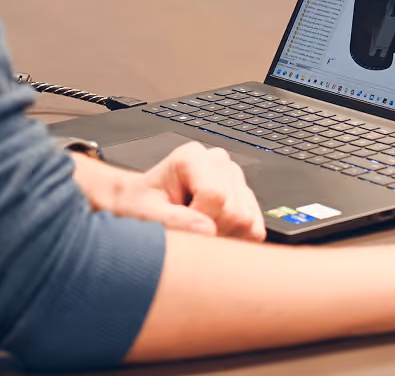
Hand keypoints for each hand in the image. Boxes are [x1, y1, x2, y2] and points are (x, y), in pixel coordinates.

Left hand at [71, 142, 265, 240]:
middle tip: (187, 229)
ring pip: (248, 220)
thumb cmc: (139, 205)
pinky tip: (212, 230)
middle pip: (235, 211)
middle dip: (212, 231)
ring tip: (197, 228)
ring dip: (224, 236)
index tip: (179, 224)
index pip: (216, 196)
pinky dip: (236, 238)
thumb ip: (173, 220)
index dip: (199, 220)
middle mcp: (217, 161)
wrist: (139, 203)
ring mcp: (234, 177)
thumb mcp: (146, 213)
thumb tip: (207, 230)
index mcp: (192, 156)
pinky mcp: (245, 196)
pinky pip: (255, 228)